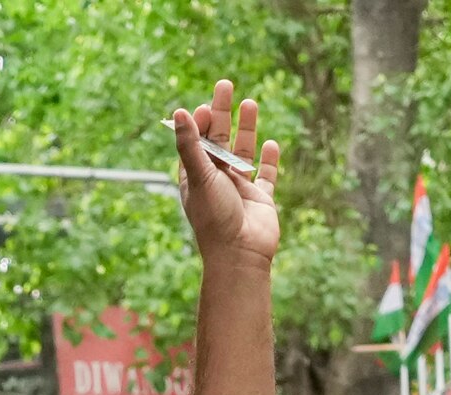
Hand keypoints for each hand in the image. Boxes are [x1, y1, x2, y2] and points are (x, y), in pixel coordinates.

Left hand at [169, 83, 278, 272]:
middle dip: (221, 113)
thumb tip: (180, 111)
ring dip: (246, 128)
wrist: (240, 254)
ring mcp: (239, 189)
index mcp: (196, 178)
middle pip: (218, 140)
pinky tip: (271, 142)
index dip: (198, 123)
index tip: (204, 106)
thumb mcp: (199, 176)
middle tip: (225, 85)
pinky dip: (268, 160)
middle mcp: (217, 181)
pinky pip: (266, 175)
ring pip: (244, 152)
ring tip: (249, 102)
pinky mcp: (261, 199)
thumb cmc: (214, 217)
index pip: (195, 143)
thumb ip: (190, 144)